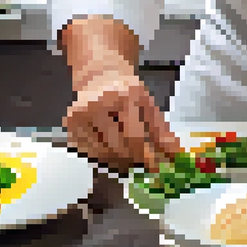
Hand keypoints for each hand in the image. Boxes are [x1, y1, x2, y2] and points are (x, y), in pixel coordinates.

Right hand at [63, 67, 181, 173]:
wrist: (98, 78)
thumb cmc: (125, 91)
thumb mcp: (147, 104)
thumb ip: (161, 131)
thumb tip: (175, 156)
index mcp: (117, 96)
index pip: (134, 138)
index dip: (148, 156)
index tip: (159, 168)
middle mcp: (93, 107)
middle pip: (118, 150)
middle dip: (136, 159)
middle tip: (148, 164)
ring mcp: (78, 121)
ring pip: (106, 157)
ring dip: (123, 160)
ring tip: (130, 150)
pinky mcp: (71, 133)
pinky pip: (95, 157)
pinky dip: (109, 157)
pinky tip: (114, 145)